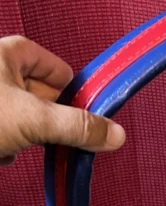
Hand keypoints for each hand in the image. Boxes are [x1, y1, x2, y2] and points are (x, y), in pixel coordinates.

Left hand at [0, 36, 124, 165]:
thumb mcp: (32, 119)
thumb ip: (76, 126)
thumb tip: (114, 134)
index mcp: (7, 52)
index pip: (55, 67)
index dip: (73, 91)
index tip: (84, 112)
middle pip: (39, 95)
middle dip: (47, 121)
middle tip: (54, 136)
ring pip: (20, 117)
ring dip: (25, 137)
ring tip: (18, 145)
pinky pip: (1, 130)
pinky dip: (4, 144)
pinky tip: (0, 153)